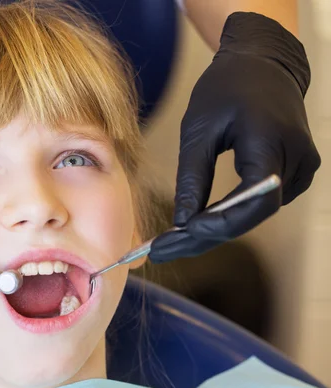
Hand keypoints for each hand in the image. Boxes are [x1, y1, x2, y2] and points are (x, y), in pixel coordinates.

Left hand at [149, 12, 319, 262]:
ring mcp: (302, 167)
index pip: (253, 202)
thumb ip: (192, 177)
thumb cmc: (227, 88)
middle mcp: (297, 160)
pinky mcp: (296, 171)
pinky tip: (198, 223)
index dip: (217, 225)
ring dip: (215, 229)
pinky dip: (229, 215)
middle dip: (206, 236)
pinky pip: (260, 203)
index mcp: (272, 142)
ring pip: (255, 213)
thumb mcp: (199, 128)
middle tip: (161, 250)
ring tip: (171, 241)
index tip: (176, 237)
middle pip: (252, 215)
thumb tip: (182, 223)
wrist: (263, 62)